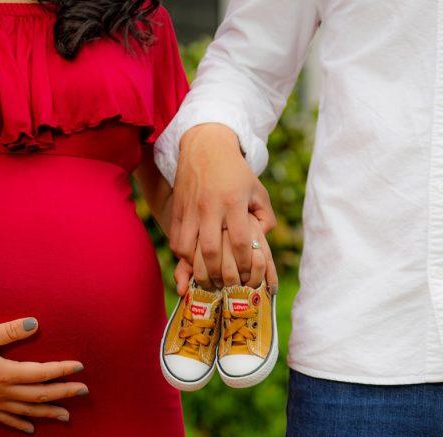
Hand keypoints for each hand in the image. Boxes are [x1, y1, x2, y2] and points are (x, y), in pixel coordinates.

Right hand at [0, 318, 86, 433]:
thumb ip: (10, 330)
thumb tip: (34, 323)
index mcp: (5, 373)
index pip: (41, 373)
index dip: (62, 370)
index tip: (80, 367)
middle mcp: (3, 392)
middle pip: (40, 395)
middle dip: (64, 393)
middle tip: (84, 391)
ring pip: (27, 411)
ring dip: (49, 413)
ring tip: (67, 416)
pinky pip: (6, 420)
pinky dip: (21, 424)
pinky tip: (32, 429)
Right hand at [170, 123, 276, 287]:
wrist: (205, 147)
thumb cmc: (236, 172)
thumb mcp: (258, 190)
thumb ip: (266, 217)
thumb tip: (261, 242)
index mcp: (234, 202)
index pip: (240, 240)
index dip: (244, 262)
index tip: (247, 274)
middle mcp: (211, 207)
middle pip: (211, 250)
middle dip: (218, 273)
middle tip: (225, 284)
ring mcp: (191, 209)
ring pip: (188, 248)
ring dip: (197, 267)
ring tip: (208, 277)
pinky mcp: (178, 211)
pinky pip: (176, 240)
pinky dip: (183, 256)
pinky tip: (193, 261)